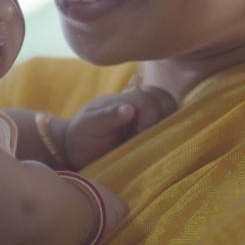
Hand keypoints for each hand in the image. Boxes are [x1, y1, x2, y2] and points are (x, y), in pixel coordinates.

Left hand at [63, 85, 177, 169]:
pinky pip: (167, 119)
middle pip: (163, 97)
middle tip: (151, 136)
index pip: (147, 99)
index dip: (150, 116)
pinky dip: (169, 127)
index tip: (141, 133)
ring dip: (168, 120)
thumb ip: (106, 117)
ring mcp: (142, 114)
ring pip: (168, 106)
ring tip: (155, 138)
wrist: (76, 147)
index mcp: (121, 101)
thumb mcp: (88, 127)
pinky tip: (158, 140)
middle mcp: (135, 104)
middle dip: (164, 115)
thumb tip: (129, 109)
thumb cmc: (81, 137)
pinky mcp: (148, 125)